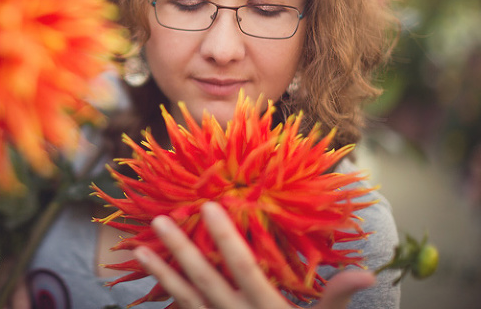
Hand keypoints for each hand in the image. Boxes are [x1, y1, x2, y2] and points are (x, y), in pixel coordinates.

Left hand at [133, 202, 374, 308]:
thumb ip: (337, 298)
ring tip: (138, 249)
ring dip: (162, 273)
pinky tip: (148, 280)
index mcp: (266, 308)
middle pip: (204, 279)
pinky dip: (165, 300)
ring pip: (185, 299)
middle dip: (180, 249)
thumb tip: (365, 271)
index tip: (210, 205)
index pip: (243, 267)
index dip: (226, 238)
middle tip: (158, 219)